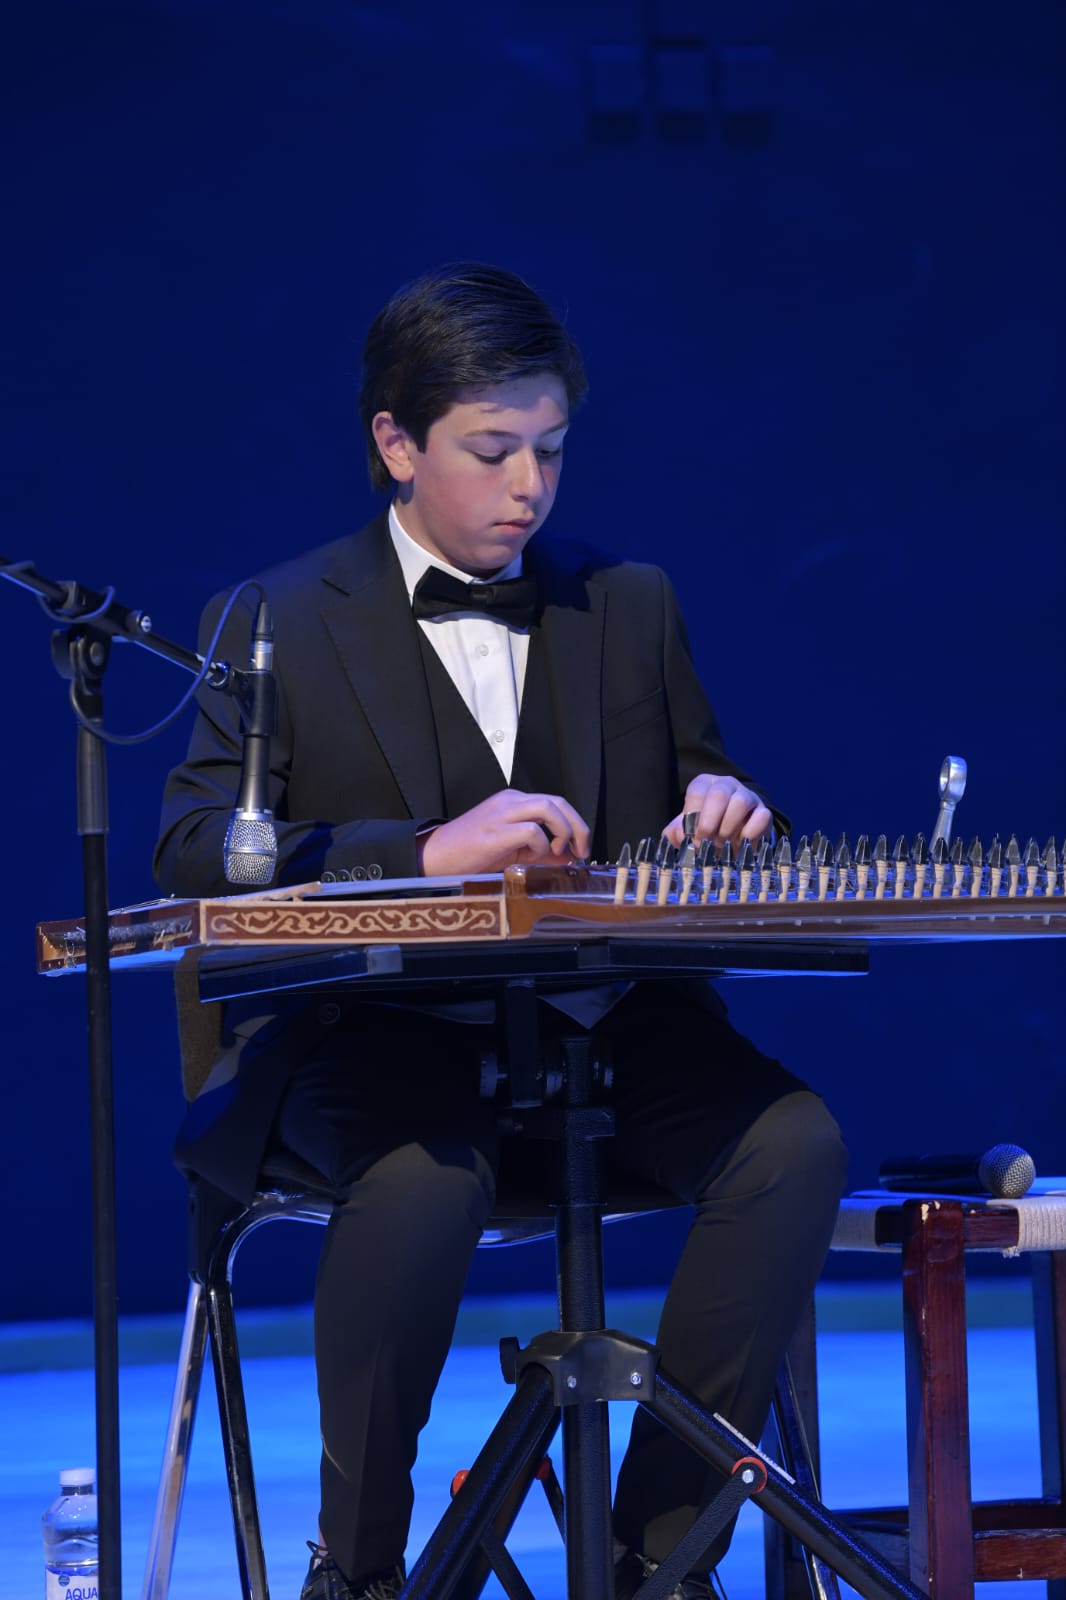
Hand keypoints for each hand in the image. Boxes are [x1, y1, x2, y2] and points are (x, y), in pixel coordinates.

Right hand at [418, 789, 590, 876]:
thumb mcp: (511, 849)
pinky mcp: (495, 831)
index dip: (575, 824)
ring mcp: (502, 814)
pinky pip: (531, 830)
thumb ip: (540, 850)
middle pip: (558, 801)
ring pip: (548, 808)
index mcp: (513, 802)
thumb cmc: (468, 853)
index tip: (580, 848)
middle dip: (578, 827)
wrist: (433, 856)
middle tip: (580, 851)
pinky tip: (531, 857)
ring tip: (558, 851)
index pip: (556, 803)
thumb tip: (569, 858)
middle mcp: (510, 802)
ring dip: (563, 831)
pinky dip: (540, 845)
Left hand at [662, 774, 773, 850]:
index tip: (691, 838)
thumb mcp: (687, 829)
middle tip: (705, 843)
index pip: (697, 791)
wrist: (732, 837)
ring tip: (722, 844)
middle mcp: (726, 784)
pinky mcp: (764, 811)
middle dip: (709, 823)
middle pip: (719, 794)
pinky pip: (761, 817)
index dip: (692, 817)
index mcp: (705, 784)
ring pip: (740, 802)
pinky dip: (749, 835)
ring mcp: (747, 796)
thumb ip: (676, 832)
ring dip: (728, 829)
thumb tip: (680, 836)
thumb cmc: (706, 829)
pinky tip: (740, 844)